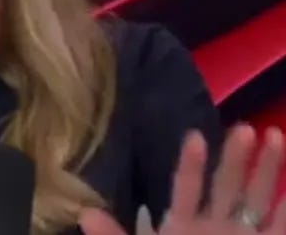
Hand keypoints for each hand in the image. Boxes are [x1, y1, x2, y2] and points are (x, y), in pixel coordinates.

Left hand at [80, 124, 285, 234]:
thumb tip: (85, 214)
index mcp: (184, 228)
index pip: (187, 189)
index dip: (190, 164)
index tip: (194, 136)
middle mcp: (217, 229)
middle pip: (227, 186)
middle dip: (235, 158)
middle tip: (244, 128)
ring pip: (258, 200)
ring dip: (267, 170)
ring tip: (274, 133)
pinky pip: (282, 223)